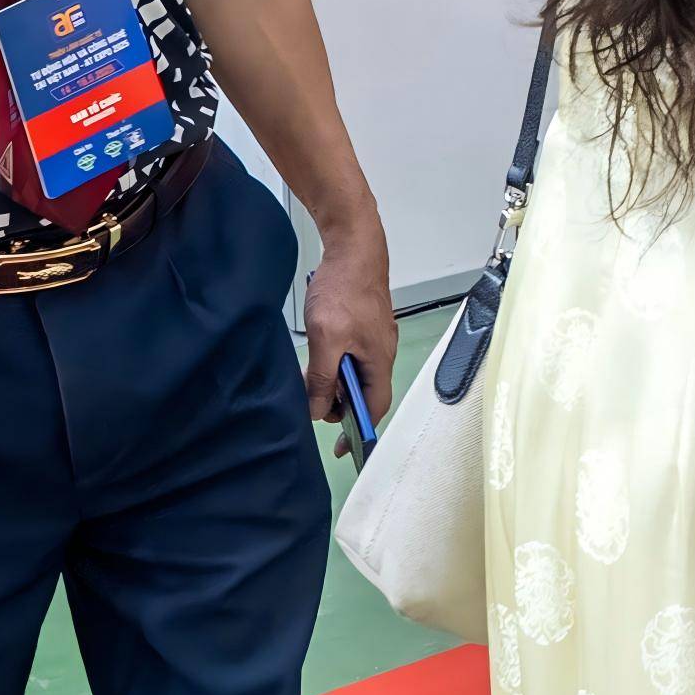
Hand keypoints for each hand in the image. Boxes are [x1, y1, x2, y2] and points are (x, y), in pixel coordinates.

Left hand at [303, 222, 401, 438]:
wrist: (354, 247)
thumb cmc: (344, 289)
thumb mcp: (326, 339)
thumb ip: (323, 378)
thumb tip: (319, 410)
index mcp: (380, 359)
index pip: (375, 407)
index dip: (359, 430)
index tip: (340, 447)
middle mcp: (383, 351)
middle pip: (366, 391)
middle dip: (340, 403)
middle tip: (313, 402)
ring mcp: (375, 336)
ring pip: (357, 372)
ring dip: (335, 381)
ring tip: (311, 378)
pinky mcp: (365, 323)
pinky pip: (353, 355)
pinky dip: (336, 363)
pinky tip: (319, 356)